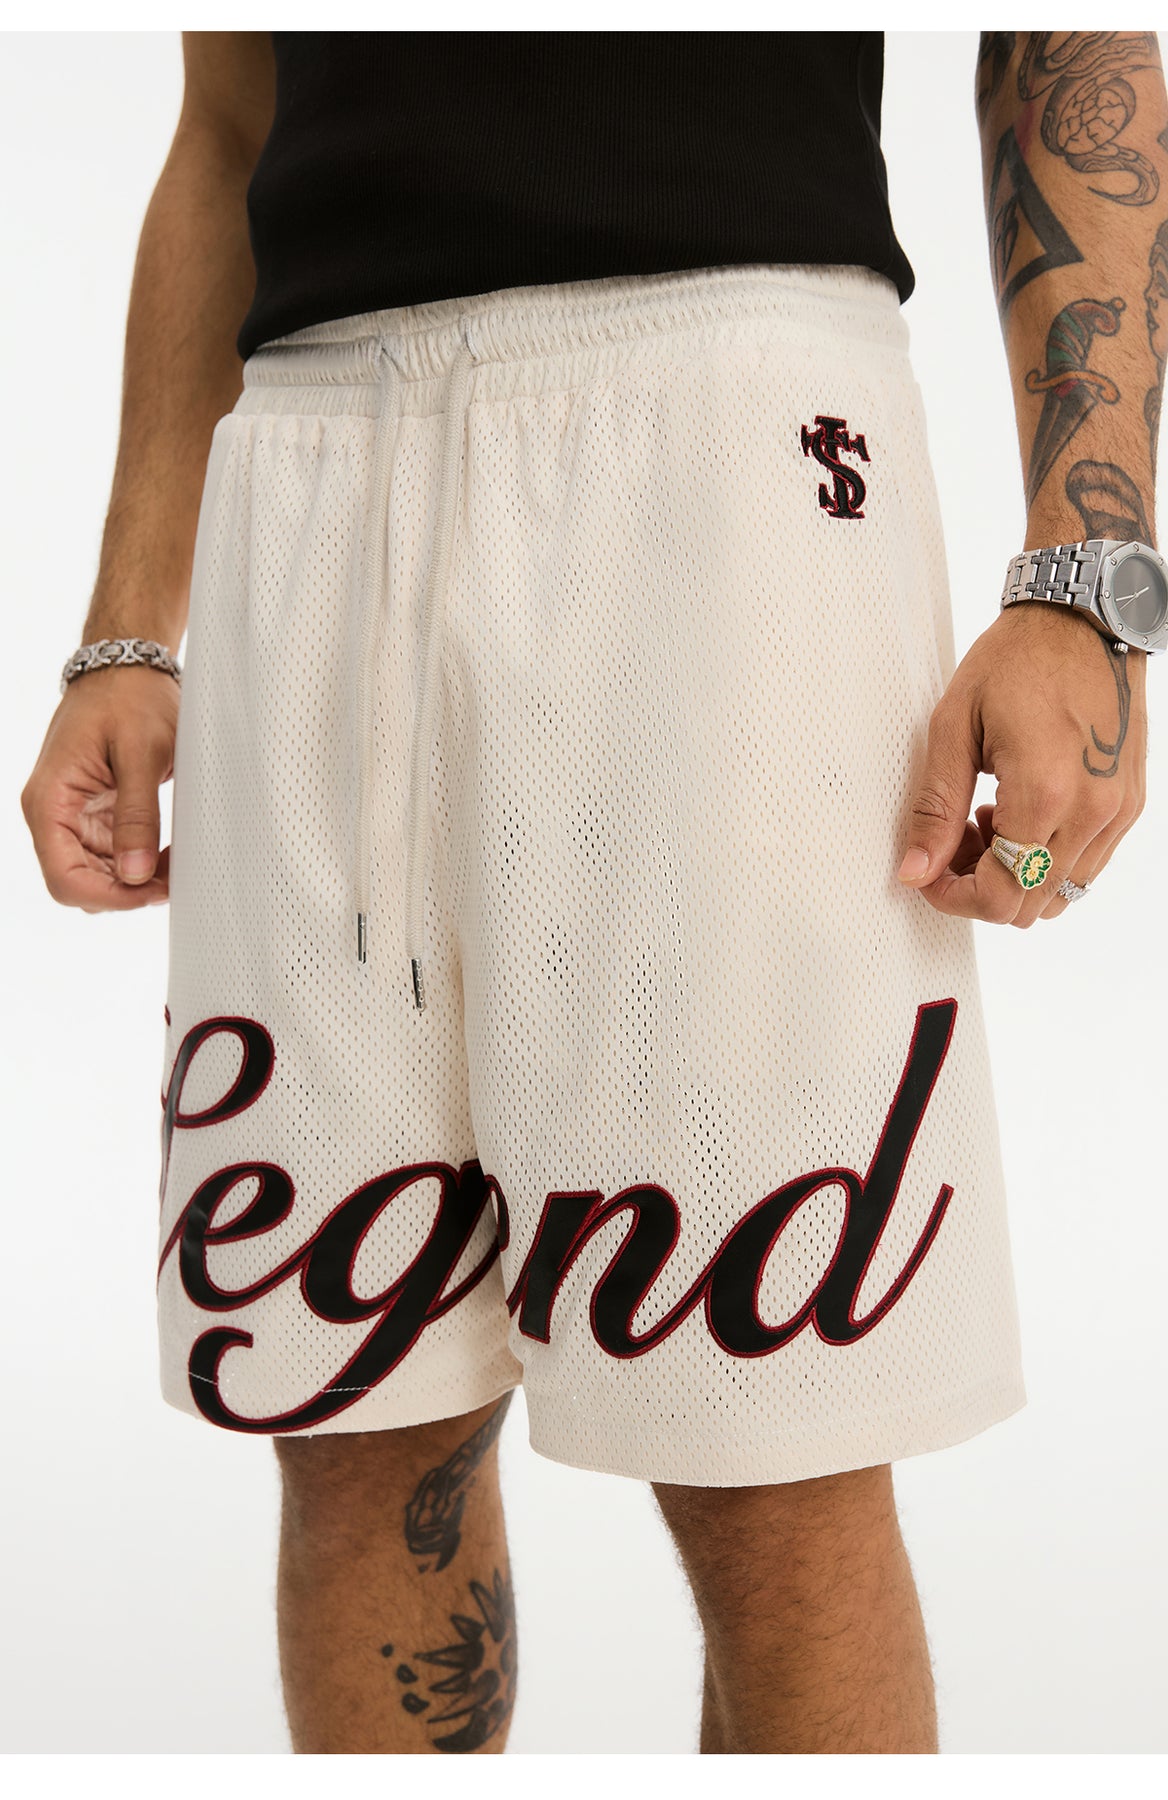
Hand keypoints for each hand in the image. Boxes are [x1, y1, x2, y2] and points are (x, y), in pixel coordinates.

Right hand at [21, 664, 178, 910]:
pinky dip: (137, 861)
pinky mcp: (91, 814)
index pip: (64, 879)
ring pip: (95, 876)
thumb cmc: (130, 698)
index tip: (153, 890)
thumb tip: (136, 874)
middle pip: (79, 885)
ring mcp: (71, 816)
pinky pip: (108, 856)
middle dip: (126, 891)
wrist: (125, 668)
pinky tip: (166, 853)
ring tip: (175, 864)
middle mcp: (52, 814)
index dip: (110, 897)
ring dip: (134, 880)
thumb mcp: (142, 754)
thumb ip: (138, 817)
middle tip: (173, 878)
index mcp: (50, 800)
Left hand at [896, 601, 1147, 924]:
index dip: (954, 900)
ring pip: (1060, 895)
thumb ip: (935, 810)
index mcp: (1044, 794)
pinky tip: (1020, 814)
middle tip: (953, 841)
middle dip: (980, 888)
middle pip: (1029, 906)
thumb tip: (916, 870)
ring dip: (1015, 876)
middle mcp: (1091, 812)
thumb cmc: (1019, 659)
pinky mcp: (1129, 804)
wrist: (1083, 618)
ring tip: (987, 823)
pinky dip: (1047, 859)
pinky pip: (1087, 865)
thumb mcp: (954, 728)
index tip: (930, 875)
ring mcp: (1118, 811)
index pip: (1000, 896)